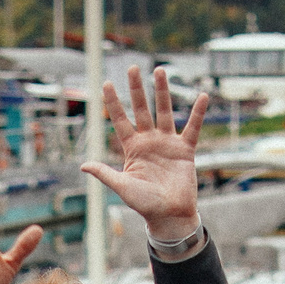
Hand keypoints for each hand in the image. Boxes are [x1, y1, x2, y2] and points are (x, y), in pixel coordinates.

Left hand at [83, 65, 206, 245]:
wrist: (169, 215)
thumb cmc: (144, 204)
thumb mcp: (122, 186)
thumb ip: (105, 173)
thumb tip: (83, 164)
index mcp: (132, 148)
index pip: (120, 120)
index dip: (113, 102)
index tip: (106, 83)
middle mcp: (149, 141)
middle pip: (141, 109)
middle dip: (136, 89)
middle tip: (132, 68)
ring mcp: (167, 143)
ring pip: (164, 111)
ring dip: (162, 91)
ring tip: (159, 70)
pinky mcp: (185, 149)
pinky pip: (192, 127)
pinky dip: (197, 113)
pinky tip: (201, 96)